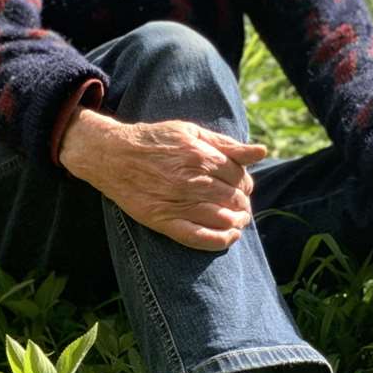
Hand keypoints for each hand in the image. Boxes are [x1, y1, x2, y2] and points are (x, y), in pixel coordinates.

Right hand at [59, 108, 267, 250]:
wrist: (110, 155)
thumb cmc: (153, 140)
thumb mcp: (190, 131)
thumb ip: (227, 144)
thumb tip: (261, 151)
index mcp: (201, 156)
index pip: (240, 177)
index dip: (245, 183)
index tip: (240, 186)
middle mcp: (192, 181)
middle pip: (234, 199)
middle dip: (242, 203)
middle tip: (239, 204)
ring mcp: (178, 203)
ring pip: (223, 220)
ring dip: (236, 221)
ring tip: (236, 220)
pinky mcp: (163, 220)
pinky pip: (200, 238)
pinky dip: (220, 241)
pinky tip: (229, 237)